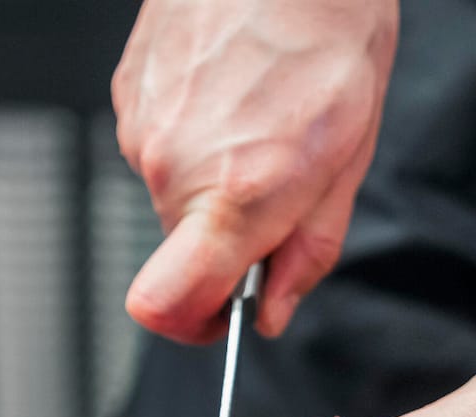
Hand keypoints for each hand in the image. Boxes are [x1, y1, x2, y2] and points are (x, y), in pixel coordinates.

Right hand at [111, 0, 398, 341]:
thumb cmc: (327, 31)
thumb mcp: (347, 159)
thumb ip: (307, 250)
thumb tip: (273, 310)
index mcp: (233, 197)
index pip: (165, 308)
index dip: (194, 327)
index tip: (226, 313)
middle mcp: (173, 169)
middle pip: (183, 254)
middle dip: (229, 239)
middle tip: (279, 183)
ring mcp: (142, 130)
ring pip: (172, 199)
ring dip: (212, 183)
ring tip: (259, 122)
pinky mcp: (127, 97)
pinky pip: (158, 149)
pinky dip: (194, 140)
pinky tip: (231, 95)